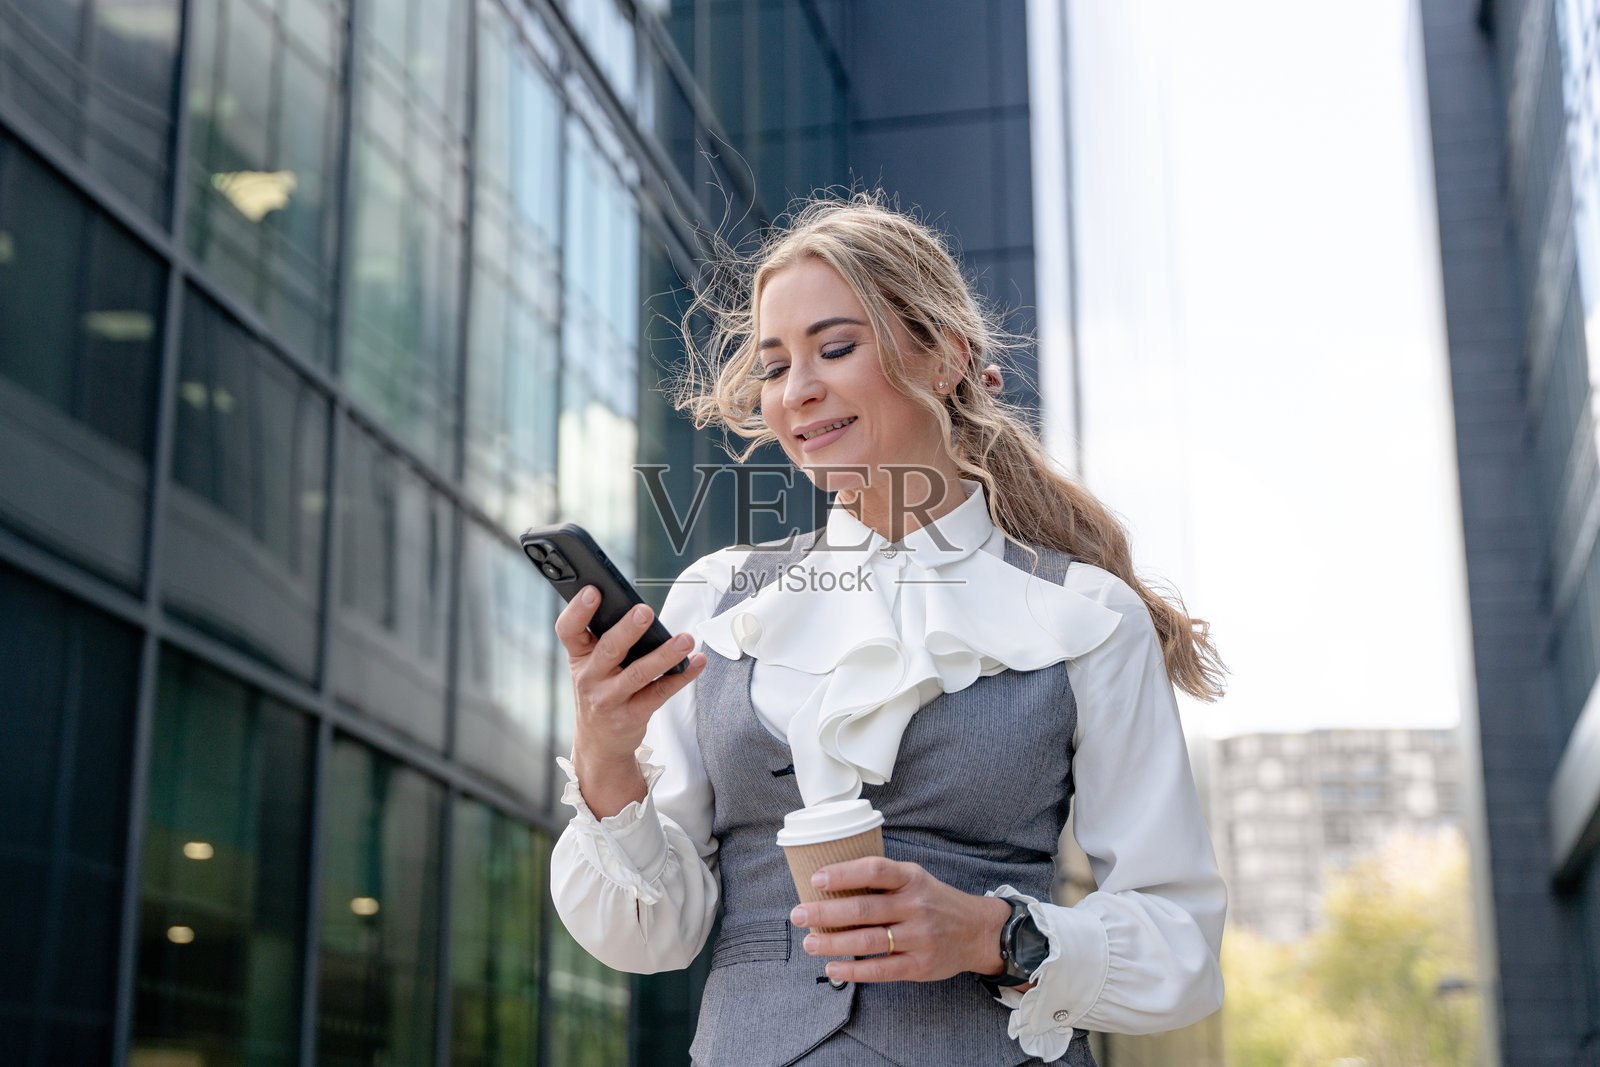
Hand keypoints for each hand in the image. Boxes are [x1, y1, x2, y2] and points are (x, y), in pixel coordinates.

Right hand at [555, 587, 706, 814]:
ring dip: (664, 654)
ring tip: (685, 639)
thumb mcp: (590, 665)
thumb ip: (605, 639)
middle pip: (608, 649)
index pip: (568, 630)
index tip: (592, 591)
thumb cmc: (600, 690)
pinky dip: (682, 676)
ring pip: (638, 674)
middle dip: (627, 629)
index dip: (577, 610)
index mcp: (578, 657)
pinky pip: (660, 693)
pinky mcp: (632, 716)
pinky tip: (696, 662)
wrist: (599, 742)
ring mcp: (609, 699)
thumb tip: (640, 611)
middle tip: (645, 611)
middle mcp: (589, 678)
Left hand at [788, 857, 1013, 983]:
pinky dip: (853, 970)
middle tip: (797, 914)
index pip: (875, 871)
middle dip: (825, 913)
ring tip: (809, 942)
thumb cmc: (934, 901)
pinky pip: (881, 970)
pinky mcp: (919, 965)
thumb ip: (882, 880)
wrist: (977, 931)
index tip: (816, 879)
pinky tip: (832, 967)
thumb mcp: (915, 879)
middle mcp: (915, 906)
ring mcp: (918, 937)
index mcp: (911, 879)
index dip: (844, 873)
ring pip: (867, 941)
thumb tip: (831, 882)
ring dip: (833, 943)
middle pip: (863, 910)